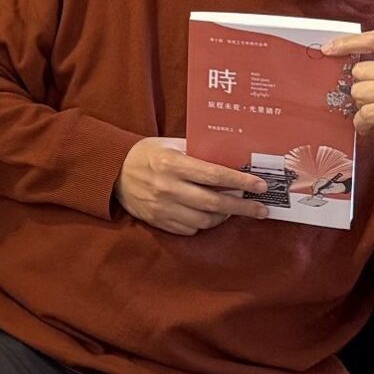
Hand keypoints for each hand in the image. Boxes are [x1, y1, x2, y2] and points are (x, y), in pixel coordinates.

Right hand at [116, 137, 271, 234]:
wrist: (112, 172)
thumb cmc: (146, 154)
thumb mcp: (169, 144)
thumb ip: (198, 152)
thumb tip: (232, 160)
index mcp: (171, 164)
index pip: (213, 175)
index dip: (240, 181)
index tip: (260, 186)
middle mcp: (167, 187)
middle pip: (214, 202)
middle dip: (242, 207)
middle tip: (261, 209)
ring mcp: (162, 207)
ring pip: (204, 220)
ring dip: (223, 217)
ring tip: (233, 211)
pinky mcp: (157, 221)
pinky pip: (189, 229)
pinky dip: (203, 225)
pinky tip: (209, 216)